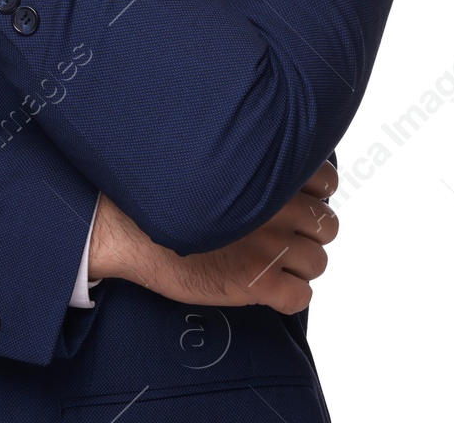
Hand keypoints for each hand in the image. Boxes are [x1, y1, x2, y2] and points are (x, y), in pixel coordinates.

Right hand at [88, 161, 338, 313]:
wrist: (127, 228)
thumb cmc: (162, 191)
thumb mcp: (210, 157)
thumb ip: (246, 158)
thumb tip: (269, 160)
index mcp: (267, 172)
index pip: (326, 181)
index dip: (314, 193)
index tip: (297, 199)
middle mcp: (277, 208)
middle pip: (327, 225)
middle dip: (309, 231)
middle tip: (283, 235)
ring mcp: (270, 247)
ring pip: (318, 262)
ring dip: (300, 264)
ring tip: (273, 262)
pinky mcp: (257, 284)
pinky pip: (300, 297)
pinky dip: (289, 295)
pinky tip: (267, 288)